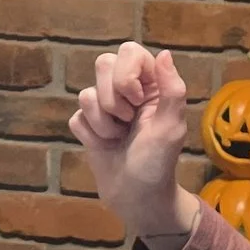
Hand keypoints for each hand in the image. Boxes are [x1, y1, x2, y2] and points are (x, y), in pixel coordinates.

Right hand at [69, 44, 196, 242]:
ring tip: (120, 138)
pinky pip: (76, 117)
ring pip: (86, 94)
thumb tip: (165, 53)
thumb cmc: (158, 162)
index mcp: (151, 85)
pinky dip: (92, 136)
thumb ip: (172, 90)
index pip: (130, 52)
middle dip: (112, 99)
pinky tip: (106, 147)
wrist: (137, 197)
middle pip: (102, 64)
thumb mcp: (171, 127)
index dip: (127, 74)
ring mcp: (104, 108)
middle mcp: (126, 91)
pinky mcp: (87, 125)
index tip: (136, 100)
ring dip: (104, 124)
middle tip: (128, 121)